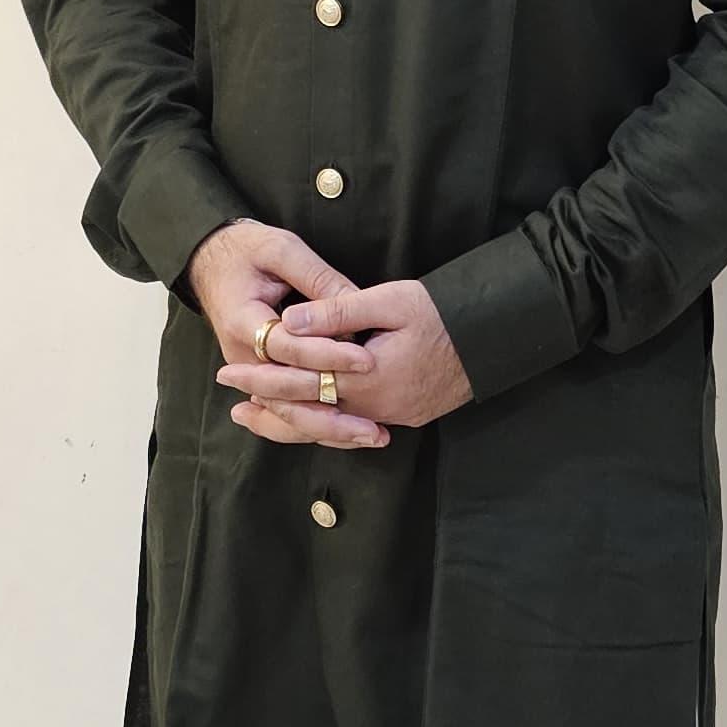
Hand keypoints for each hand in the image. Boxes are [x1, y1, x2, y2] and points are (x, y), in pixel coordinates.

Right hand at [187, 219, 389, 449]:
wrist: (211, 261)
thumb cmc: (247, 250)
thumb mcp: (281, 249)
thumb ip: (316, 278)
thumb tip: (354, 300)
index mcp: (242, 321)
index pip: (288, 347)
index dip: (328, 354)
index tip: (367, 360)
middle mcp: (241, 356)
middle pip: (286, 395)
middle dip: (331, 411)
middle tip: (373, 425)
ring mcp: (249, 371)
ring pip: (286, 411)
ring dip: (327, 428)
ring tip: (371, 436)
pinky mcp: (260, 376)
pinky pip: (286, 408)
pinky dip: (316, 424)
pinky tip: (351, 435)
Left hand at [216, 274, 472, 433]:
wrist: (497, 336)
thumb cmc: (444, 311)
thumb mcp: (391, 299)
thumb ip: (337, 311)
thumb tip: (288, 323)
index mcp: (366, 378)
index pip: (300, 382)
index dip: (261, 376)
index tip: (228, 371)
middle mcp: (376, 407)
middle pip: (308, 410)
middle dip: (266, 399)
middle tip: (229, 392)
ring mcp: (394, 416)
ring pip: (328, 426)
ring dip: (290, 419)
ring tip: (254, 414)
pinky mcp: (407, 415)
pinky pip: (353, 425)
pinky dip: (323, 421)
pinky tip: (309, 414)